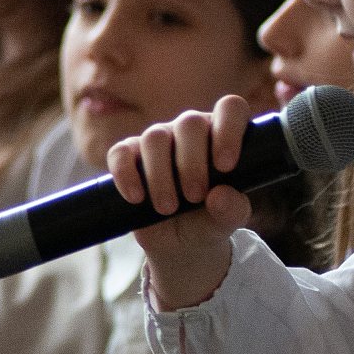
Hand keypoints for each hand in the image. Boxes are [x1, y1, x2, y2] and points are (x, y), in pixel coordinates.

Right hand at [105, 94, 256, 309]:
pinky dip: (126, 175)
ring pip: (155, 137)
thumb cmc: (209, 221)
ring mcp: (159, 139)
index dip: (228, 129)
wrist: (179, 244)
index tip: (225, 166)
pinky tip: (137, 198)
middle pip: (190, 123)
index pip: (230, 108)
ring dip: (161, 175)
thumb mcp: (226, 222)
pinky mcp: (128, 155)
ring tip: (168, 208)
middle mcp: (191, 131)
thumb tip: (220, 196)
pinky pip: (121, 153)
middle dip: (192, 162)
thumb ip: (232, 210)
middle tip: (195, 196)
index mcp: (223, 134)